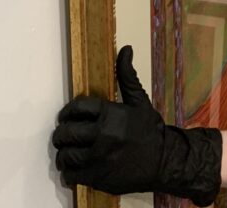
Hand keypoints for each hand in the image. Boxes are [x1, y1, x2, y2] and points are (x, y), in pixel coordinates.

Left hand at [52, 46, 221, 204]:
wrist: (165, 162)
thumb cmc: (150, 130)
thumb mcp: (139, 101)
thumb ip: (127, 76)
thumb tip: (125, 49)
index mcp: (111, 114)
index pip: (76, 108)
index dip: (67, 112)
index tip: (67, 117)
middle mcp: (103, 136)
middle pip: (66, 133)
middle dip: (62, 134)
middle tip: (65, 136)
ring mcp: (100, 159)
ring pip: (65, 156)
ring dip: (63, 154)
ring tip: (69, 152)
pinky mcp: (98, 178)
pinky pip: (71, 176)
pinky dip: (69, 173)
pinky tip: (76, 168)